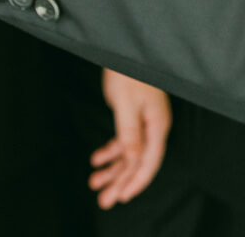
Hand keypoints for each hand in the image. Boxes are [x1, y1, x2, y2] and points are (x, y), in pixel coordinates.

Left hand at [90, 69, 170, 208]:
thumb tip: (133, 158)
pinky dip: (109, 151)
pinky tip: (96, 159)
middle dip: (119, 182)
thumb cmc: (126, 72)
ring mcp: (142, 122)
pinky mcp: (131, 116)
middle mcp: (152, 127)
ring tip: (94, 183)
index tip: (122, 197)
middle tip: (103, 200)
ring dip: (112, 169)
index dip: (135, 182)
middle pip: (137, 162)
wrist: (121, 49)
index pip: (148, 162)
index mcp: (156, 126)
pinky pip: (122, 141)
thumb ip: (129, 132)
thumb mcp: (125, 102)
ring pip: (128, 154)